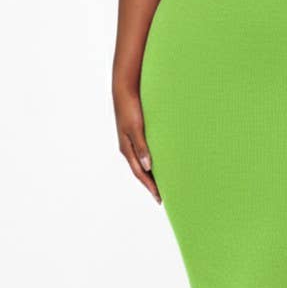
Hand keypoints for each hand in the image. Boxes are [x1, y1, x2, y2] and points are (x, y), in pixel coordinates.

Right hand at [113, 83, 161, 203]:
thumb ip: (142, 147)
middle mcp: (128, 148)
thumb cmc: (130, 107)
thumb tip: (148, 167)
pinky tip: (157, 162)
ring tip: (161, 183)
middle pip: (140, 171)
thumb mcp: (136, 128)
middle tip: (162, 196)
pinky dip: (150, 161)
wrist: (124, 89)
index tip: (160, 198)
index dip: (150, 187)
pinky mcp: (135, 133)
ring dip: (150, 174)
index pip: (140, 173)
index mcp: (127, 149)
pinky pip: (143, 153)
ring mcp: (130, 141)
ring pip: (142, 163)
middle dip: (150, 184)